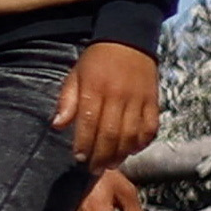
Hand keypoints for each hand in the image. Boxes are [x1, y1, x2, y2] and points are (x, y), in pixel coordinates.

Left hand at [55, 39, 160, 167]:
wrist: (128, 41)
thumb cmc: (96, 62)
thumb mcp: (75, 76)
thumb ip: (67, 101)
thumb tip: (57, 125)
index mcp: (95, 89)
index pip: (88, 123)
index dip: (84, 144)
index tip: (79, 158)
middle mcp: (118, 96)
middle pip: (111, 134)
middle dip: (102, 156)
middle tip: (95, 169)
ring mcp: (138, 99)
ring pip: (131, 134)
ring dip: (122, 153)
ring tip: (112, 163)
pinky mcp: (153, 100)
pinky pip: (151, 126)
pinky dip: (143, 141)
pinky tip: (133, 149)